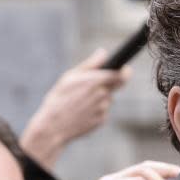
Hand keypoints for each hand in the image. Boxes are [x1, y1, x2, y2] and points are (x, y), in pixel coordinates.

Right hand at [20, 48, 132, 169]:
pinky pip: (103, 111)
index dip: (124, 72)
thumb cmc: (59, 98)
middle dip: (106, 85)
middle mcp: (102, 95)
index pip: (120, 75)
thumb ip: (90, 64)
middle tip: (92, 87)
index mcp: (94, 81)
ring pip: (107, 99)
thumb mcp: (70, 77)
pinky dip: (95, 110)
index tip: (126, 69)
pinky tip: (82, 111)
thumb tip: (103, 52)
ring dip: (99, 98)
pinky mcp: (102, 120)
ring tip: (80, 102)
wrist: (53, 126)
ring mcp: (103, 109)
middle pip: (114, 87)